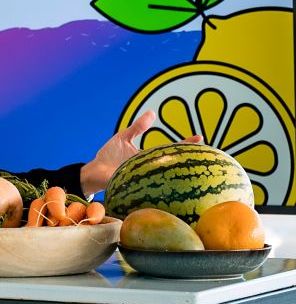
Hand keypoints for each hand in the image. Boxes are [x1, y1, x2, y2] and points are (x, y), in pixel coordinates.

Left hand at [79, 110, 201, 195]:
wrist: (94, 172)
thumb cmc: (109, 155)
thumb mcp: (124, 138)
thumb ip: (138, 127)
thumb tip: (152, 112)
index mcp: (150, 158)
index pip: (171, 150)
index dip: (185, 145)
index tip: (200, 138)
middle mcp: (152, 170)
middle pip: (174, 165)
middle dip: (190, 162)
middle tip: (208, 157)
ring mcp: (146, 179)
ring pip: (167, 178)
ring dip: (181, 175)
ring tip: (199, 170)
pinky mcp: (137, 187)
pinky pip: (150, 188)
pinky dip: (161, 188)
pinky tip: (174, 190)